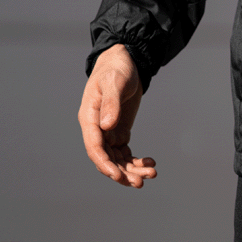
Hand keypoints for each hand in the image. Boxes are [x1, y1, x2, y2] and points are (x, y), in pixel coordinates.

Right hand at [78, 43, 156, 187]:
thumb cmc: (116, 68)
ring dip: (132, 170)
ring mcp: (108, 132)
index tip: (118, 175)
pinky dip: (137, 160)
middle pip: (106, 158)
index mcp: (90, 118)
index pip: (94, 147)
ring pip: (117, 159)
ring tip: (151, 173)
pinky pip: (126, 153)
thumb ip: (111, 103)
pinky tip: (150, 162)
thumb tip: (107, 126)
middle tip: (140, 181)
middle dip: (122, 172)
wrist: (124, 60)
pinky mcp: (119, 132)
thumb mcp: (115, 82)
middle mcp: (97, 129)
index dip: (104, 163)